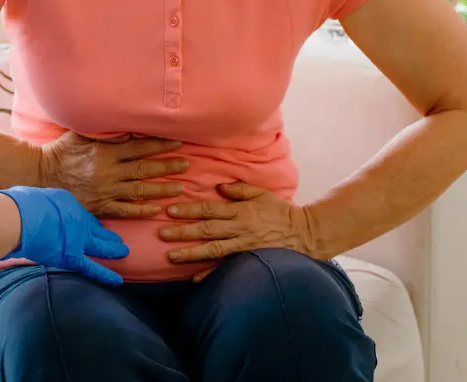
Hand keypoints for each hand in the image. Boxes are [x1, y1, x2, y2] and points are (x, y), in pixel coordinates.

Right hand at [0, 186, 128, 286]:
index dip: (92, 224)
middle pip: (96, 230)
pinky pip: (92, 267)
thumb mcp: (37, 198)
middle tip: (118, 239)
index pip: (84, 217)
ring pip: (100, 246)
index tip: (97, 228)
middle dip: (108, 235)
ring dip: (113, 250)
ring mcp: (77, 237)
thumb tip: (37, 214)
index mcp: (68, 203)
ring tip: (124, 252)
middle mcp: (77, 219)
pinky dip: (105, 274)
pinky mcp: (72, 256)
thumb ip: (44, 209)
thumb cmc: (21, 206)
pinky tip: (117, 280)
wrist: (19, 218)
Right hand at [39, 132, 188, 217]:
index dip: (160, 146)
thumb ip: (104, 131)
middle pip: (144, 168)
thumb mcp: (81, 134)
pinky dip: (142, 210)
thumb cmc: (61, 151)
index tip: (177, 144)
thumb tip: (127, 127)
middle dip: (167, 166)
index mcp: (106, 151)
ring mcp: (106, 190)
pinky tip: (156, 209)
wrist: (41, 176)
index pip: (140, 148)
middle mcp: (109, 171)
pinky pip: (125, 210)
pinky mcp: (100, 206)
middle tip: (186, 164)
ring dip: (161, 189)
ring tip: (179, 187)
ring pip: (140, 190)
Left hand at [159, 182, 317, 281]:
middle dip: (183, 231)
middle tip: (161, 233)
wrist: (304, 234)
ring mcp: (244, 247)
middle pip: (207, 230)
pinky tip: (194, 279)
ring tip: (170, 256)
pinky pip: (227, 269)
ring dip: (190, 253)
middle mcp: (239, 229)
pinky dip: (210, 275)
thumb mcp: (261, 193)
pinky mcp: (248, 260)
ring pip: (213, 250)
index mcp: (240, 210)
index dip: (189, 209)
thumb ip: (239, 189)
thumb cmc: (280, 211)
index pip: (210, 209)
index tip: (170, 209)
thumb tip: (218, 186)